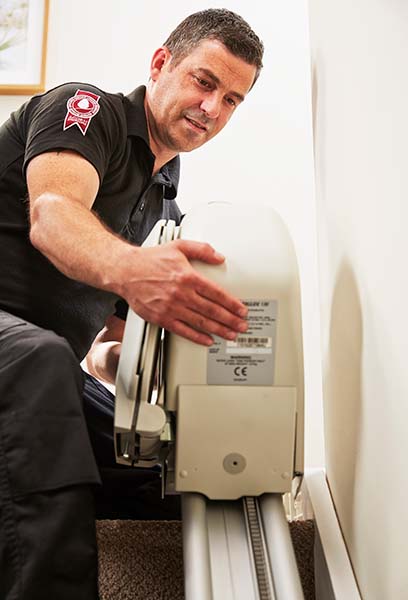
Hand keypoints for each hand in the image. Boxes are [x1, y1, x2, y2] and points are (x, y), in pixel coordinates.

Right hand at [121, 239, 247, 344]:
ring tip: (231, 334)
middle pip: (212, 310)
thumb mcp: (179, 247)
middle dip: (230, 320)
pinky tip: (208, 340)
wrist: (125, 271)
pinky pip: (183, 330)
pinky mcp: (161, 318)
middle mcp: (181, 293)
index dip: (232, 304)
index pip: (217, 293)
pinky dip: (197, 337)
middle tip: (242, 326)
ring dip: (219, 330)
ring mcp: (171, 307)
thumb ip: (201, 250)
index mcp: (188, 276)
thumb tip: (219, 257)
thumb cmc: (150, 260)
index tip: (242, 310)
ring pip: (201, 322)